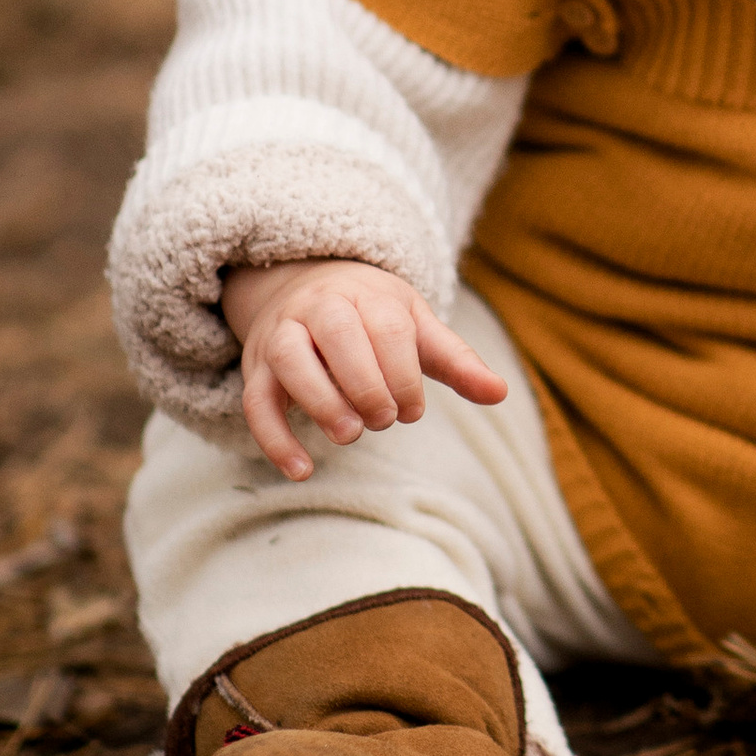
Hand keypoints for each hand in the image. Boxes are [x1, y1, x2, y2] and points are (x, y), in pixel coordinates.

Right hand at [221, 258, 505, 482]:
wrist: (304, 284)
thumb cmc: (372, 315)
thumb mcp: (416, 326)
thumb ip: (455, 360)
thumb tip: (499, 392)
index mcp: (366, 294)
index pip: (387, 329)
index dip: (404, 375)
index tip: (413, 412)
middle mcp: (320, 307)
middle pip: (338, 336)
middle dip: (366, 384)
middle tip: (384, 420)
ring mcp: (282, 334)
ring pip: (290, 359)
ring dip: (320, 400)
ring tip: (349, 435)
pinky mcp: (256, 368)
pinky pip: (255, 401)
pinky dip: (274, 438)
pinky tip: (301, 471)